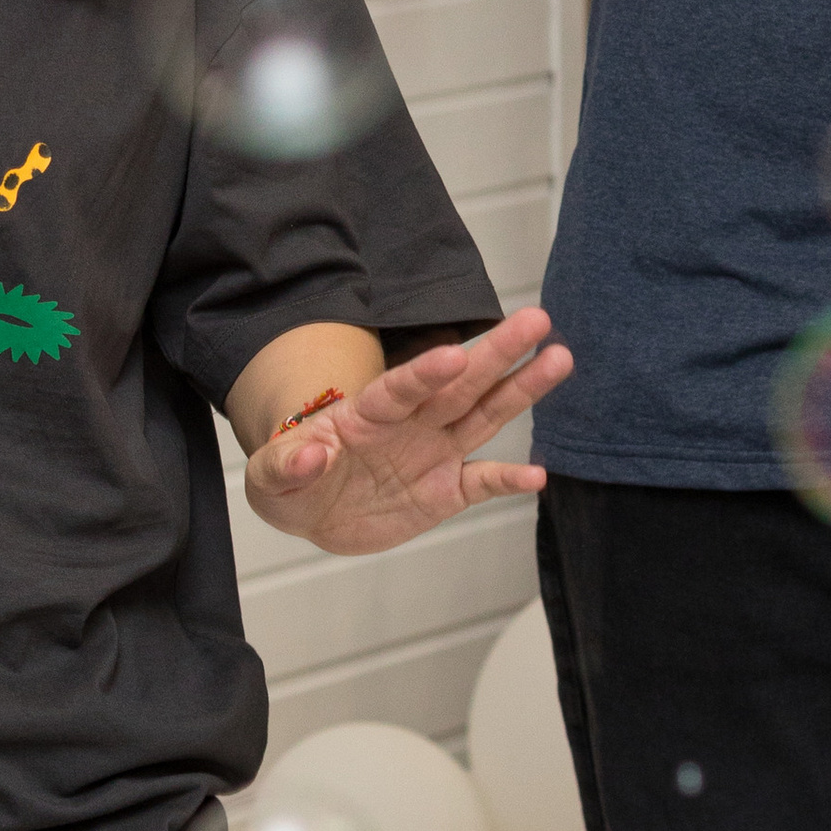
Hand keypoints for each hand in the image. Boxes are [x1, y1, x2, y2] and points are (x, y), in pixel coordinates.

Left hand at [246, 306, 568, 553]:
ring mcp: (432, 452)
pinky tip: (538, 474)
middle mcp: (410, 422)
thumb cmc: (290, 481)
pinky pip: (482, 482)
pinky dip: (509, 479)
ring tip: (559, 359)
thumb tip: (311, 454)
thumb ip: (287, 464)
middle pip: (459, 384)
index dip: (426, 371)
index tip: (455, 352)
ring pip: (483, 415)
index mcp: (366, 413)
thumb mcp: (271, 476)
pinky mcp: (445, 490)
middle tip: (536, 319)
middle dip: (497, 353)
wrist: (312, 512)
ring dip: (521, 390)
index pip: (400, 387)